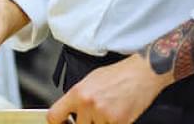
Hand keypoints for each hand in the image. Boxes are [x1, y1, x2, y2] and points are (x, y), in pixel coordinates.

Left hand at [47, 53, 172, 123]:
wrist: (139, 74)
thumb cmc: (116, 75)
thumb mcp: (89, 81)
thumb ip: (77, 98)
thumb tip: (69, 111)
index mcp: (77, 92)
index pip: (54, 115)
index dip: (57, 123)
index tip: (62, 123)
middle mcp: (88, 104)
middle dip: (85, 123)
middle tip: (92, 116)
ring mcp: (103, 115)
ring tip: (107, 111)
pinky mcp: (119, 122)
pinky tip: (116, 114)